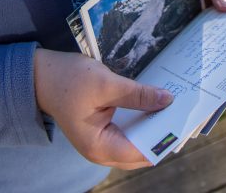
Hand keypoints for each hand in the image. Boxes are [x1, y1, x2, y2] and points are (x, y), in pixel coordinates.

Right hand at [34, 49, 173, 169]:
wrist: (42, 75)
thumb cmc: (69, 80)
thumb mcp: (106, 84)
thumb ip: (137, 95)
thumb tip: (167, 100)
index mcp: (100, 147)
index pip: (142, 151)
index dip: (163, 137)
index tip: (183, 120)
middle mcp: (102, 151)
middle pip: (141, 149)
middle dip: (161, 131)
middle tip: (183, 110)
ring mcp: (102, 142)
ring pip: (137, 140)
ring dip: (153, 125)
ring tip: (173, 106)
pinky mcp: (103, 130)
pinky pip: (129, 130)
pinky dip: (142, 119)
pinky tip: (154, 103)